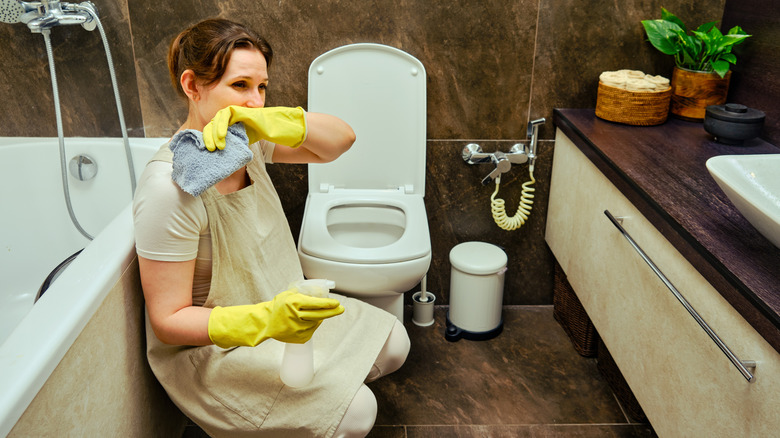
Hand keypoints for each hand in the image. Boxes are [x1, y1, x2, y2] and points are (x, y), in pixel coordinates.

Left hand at [202, 106, 307, 151]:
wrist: (278, 128)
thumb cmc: (264, 134)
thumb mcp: (245, 141)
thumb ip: (234, 143)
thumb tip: (223, 155)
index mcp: (230, 123)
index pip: (214, 129)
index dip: (209, 138)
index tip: (210, 150)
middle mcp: (231, 117)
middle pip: (212, 123)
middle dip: (208, 136)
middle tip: (210, 149)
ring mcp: (234, 112)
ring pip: (216, 119)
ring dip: (213, 132)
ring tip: (216, 145)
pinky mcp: (239, 110)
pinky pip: (225, 114)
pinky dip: (221, 125)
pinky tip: (221, 136)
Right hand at [207, 290, 343, 347]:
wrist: (265, 323)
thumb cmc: (277, 306)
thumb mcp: (289, 294)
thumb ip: (304, 292)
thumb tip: (321, 291)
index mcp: (294, 303)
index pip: (315, 303)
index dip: (327, 303)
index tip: (337, 303)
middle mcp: (296, 316)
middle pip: (319, 315)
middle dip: (332, 312)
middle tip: (341, 309)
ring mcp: (297, 329)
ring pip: (316, 323)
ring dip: (319, 318)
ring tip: (311, 314)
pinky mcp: (298, 338)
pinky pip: (311, 331)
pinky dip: (311, 326)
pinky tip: (304, 322)